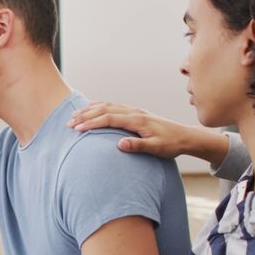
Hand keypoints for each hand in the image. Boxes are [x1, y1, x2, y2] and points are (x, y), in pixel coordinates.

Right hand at [67, 102, 228, 165]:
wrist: (185, 137)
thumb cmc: (171, 145)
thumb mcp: (156, 148)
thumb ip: (138, 146)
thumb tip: (119, 144)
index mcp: (137, 120)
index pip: (109, 119)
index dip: (91, 123)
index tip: (77, 129)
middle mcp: (134, 112)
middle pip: (105, 109)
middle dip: (85, 115)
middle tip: (68, 123)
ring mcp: (135, 111)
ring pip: (108, 106)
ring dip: (90, 110)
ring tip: (74, 115)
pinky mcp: (136, 113)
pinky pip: (114, 106)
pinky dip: (100, 106)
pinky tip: (93, 109)